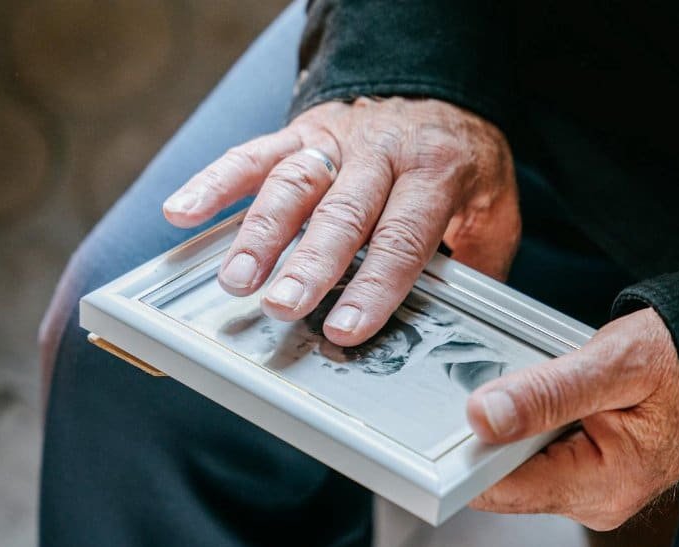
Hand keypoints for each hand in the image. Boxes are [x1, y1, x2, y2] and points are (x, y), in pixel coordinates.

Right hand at [163, 98, 520, 346]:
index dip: (375, 284)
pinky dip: (215, 181)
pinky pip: (254, 153)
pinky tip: (183, 212)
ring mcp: (337, 140)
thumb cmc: (461, 160)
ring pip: (293, 184)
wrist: (439, 89)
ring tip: (237, 279)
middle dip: (310, 262)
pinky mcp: (301, 132)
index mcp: (434, 171)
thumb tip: (459, 319)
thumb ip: (479, 259)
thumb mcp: (495, 205)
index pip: (402, 235)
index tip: (349, 326)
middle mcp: (381, 152)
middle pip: (342, 212)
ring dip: (260, 234)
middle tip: (284, 306)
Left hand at [465, 308, 678, 530]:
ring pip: (518, 463)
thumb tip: (483, 417)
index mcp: (602, 487)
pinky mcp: (587, 477)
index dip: (469, 451)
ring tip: (543, 384)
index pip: (500, 488)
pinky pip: (538, 454)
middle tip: (511, 380)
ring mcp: (590, 493)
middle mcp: (593, 502)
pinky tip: (552, 396)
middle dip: (495, 430)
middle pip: (504, 477)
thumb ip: (547, 393)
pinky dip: (532, 423)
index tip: (456, 409)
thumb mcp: (614, 364)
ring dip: (515, 423)